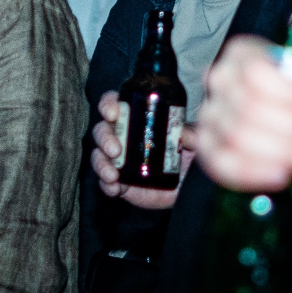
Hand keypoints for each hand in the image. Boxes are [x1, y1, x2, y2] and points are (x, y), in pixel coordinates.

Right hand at [89, 90, 182, 208]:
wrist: (190, 187)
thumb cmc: (188, 155)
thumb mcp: (193, 139)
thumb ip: (190, 135)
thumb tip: (183, 133)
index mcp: (135, 119)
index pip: (115, 105)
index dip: (108, 105)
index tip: (113, 113)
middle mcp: (122, 137)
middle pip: (102, 130)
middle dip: (105, 138)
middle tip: (115, 149)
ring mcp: (118, 161)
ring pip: (98, 156)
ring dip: (101, 163)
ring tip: (112, 174)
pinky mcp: (120, 184)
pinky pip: (105, 183)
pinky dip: (106, 185)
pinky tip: (114, 187)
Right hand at [198, 38, 291, 192]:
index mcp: (243, 53)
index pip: (255, 72)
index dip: (291, 96)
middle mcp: (218, 79)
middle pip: (248, 107)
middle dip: (291, 128)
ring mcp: (209, 115)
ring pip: (238, 137)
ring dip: (281, 152)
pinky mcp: (208, 150)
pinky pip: (222, 164)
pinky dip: (256, 173)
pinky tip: (282, 174)